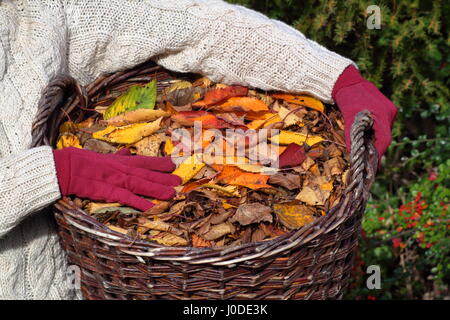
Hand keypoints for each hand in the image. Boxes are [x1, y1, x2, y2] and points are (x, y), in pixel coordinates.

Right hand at [53, 147, 180, 210]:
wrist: (64, 168)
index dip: (159, 163)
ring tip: (172, 194)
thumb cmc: (82, 161)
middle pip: (146, 174)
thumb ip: (117, 156)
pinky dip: (138, 202)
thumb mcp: (102, 157)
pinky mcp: (107, 191)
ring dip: (157, 189)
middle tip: (179, 180)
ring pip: (140, 185)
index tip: (173, 164)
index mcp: (120, 161)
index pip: (143, 161)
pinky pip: (125, 198)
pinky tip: (151, 208)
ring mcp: (115, 180)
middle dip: (163, 177)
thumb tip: (128, 152)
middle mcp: (121, 169)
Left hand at [332, 65, 396, 161]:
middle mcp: (390, 113)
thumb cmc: (347, 99)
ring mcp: (390, 110)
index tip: (373, 165)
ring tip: (366, 150)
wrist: (348, 80)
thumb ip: (351, 137)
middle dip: (377, 149)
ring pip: (385, 131)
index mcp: (382, 115)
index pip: (384, 140)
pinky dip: (376, 132)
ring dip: (376, 140)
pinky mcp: (387, 108)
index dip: (379, 154)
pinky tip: (367, 136)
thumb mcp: (348, 119)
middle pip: (386, 137)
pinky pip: (384, 124)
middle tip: (368, 161)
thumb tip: (351, 154)